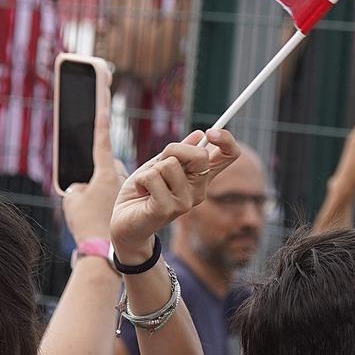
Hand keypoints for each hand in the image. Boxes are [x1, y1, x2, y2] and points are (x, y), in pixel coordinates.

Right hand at [60, 91, 124, 244]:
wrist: (101, 245)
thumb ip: (76, 184)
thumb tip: (83, 183)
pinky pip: (116, 189)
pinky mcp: (125, 197)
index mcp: (104, 172)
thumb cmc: (85, 222)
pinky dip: (108, 194)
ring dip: (105, 184)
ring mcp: (123, 186)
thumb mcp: (72, 199)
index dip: (101, 121)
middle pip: (110, 162)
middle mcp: (118, 176)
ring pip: (114, 176)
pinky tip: (100, 209)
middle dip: (102, 170)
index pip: (101, 141)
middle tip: (93, 191)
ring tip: (96, 205)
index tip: (105, 98)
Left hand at [109, 129, 239, 266]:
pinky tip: (140, 192)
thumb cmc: (142, 193)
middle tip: (158, 163)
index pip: (229, 156)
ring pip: (170, 164)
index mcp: (200, 178)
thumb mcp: (159, 166)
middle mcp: (199, 191)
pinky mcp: (167, 209)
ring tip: (146, 184)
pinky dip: (140, 179)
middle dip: (174, 149)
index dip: (226, 140)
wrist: (124, 222)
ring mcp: (185, 202)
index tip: (210, 132)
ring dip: (151, 169)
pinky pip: (153, 177)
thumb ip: (178, 153)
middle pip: (200, 155)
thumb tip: (199, 134)